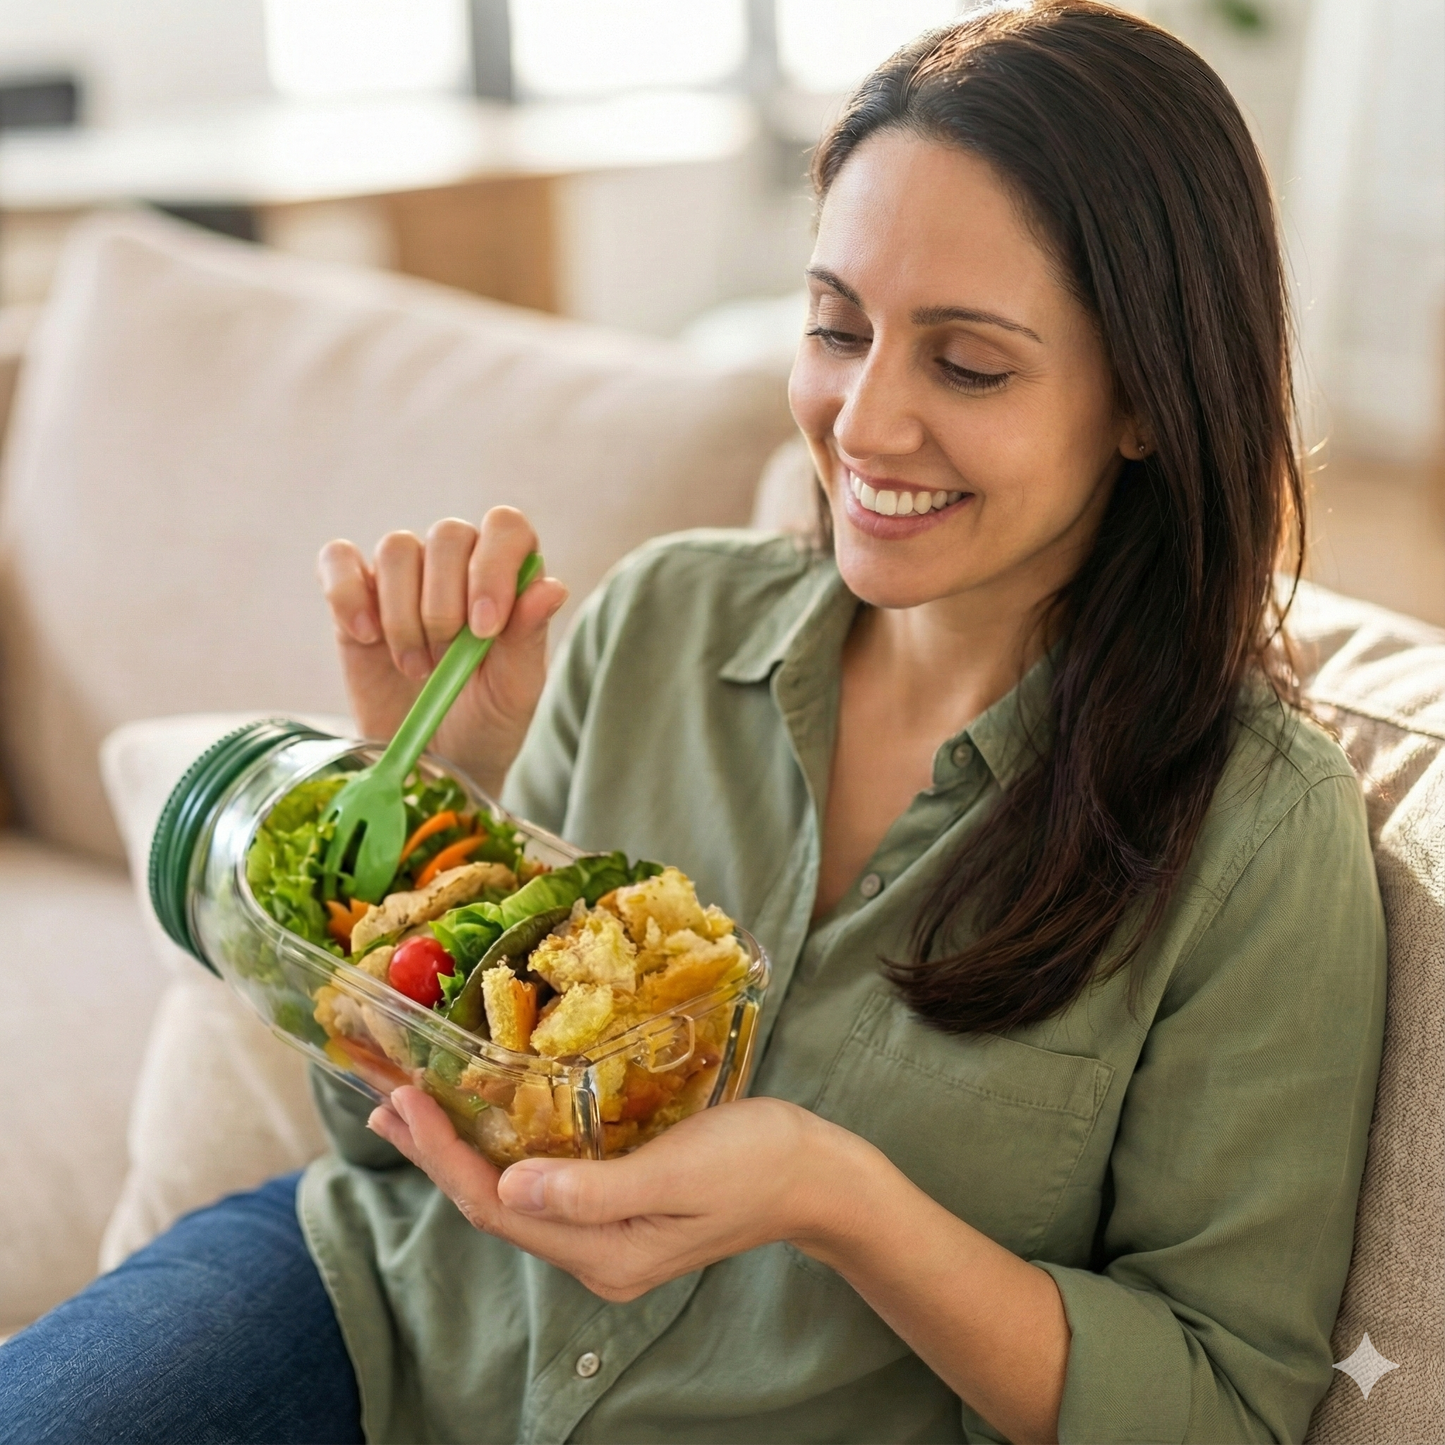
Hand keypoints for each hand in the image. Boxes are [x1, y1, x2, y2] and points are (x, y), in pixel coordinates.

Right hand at [318, 508, 567, 795]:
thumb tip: (550, 588)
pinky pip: (338, 559)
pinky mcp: (355, 596)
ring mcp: (404, 577)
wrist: (433, 764)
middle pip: (448, 535)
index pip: (506, 528)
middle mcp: (458, 564)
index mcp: (509, 576)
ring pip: (397, 548)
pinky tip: (366, 636)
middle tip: (447, 660)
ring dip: (404, 615)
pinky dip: (347, 593)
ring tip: (417, 669)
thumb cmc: (486, 721)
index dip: (494, 567)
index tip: (484, 628)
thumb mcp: (515, 690)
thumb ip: (528, 636)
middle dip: (445, 604)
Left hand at [368, 1086, 864, 1301]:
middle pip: (492, 1206)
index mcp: (602, 1252)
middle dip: (434, 1154)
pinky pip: (539, 1186)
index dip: (443, 1155)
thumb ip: (595, 1187)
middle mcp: (592, 1255)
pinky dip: (500, 1151)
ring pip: (511, 1197)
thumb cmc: (756, 1161)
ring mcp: (604, 1237)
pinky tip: (487, 1124)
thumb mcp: (678, 1172)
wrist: (815, 1176)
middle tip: (382, 1100)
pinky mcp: (616, 1210)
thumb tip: (512, 1187)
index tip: (403, 1102)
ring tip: (412, 1111)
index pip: (498, 1207)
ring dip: (459, 1152)